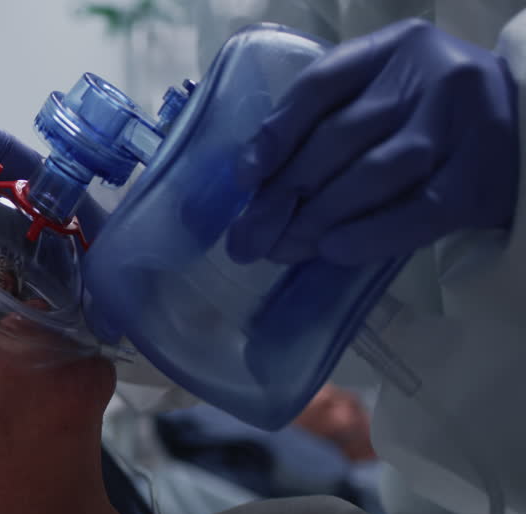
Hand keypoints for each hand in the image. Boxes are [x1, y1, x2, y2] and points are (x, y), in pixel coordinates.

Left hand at [229, 19, 519, 264]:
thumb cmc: (434, 119)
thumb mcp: (386, 98)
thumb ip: (330, 122)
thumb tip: (256, 187)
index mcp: (397, 47)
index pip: (319, 86)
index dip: (274, 133)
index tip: (244, 177)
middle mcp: (433, 75)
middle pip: (339, 137)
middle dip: (284, 193)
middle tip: (247, 237)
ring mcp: (464, 124)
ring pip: (373, 174)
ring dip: (318, 218)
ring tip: (283, 248)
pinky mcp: (484, 177)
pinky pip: (417, 212)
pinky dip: (369, 235)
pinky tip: (333, 251)